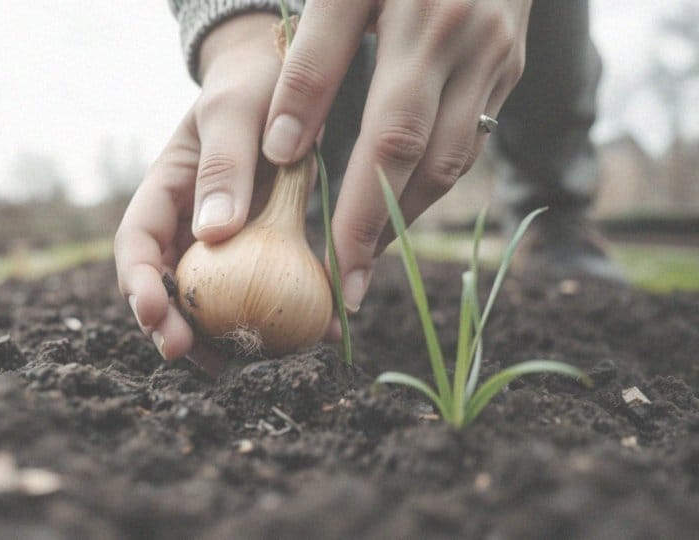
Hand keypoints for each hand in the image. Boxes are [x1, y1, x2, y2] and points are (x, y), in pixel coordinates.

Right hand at [114, 13, 281, 373]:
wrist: (296, 85)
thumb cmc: (256, 86)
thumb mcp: (237, 112)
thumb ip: (223, 165)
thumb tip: (212, 233)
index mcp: (166, 190)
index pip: (136, 242)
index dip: (136, 282)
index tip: (153, 312)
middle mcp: (188, 224)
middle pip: (165, 285)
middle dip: (168, 326)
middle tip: (188, 355)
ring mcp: (225, 244)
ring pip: (210, 301)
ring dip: (216, 337)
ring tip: (235, 365)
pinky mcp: (266, 254)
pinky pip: (268, 291)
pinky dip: (283, 317)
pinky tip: (310, 336)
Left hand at [262, 0, 530, 316]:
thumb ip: (313, 63)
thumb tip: (285, 148)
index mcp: (423, 26)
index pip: (387, 142)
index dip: (360, 212)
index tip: (333, 269)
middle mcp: (470, 49)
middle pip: (425, 164)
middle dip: (384, 232)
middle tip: (350, 287)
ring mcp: (498, 60)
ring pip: (454, 158)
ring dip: (409, 210)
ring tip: (366, 255)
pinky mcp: (507, 66)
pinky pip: (469, 136)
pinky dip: (432, 175)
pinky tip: (398, 198)